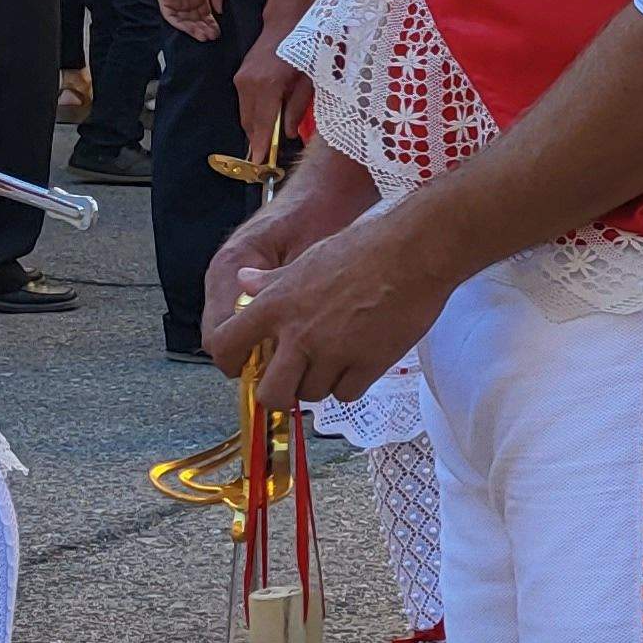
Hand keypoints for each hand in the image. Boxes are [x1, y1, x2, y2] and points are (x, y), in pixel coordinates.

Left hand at [150, 0, 221, 40]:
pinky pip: (173, 18)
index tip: (218, 32)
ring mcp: (177, 4)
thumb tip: (221, 11)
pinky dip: (182, 25)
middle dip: (204, 30)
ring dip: (194, 30)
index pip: (206, 16)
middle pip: (197, 22)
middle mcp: (189, 4)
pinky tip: (191, 30)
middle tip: (212, 37)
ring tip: (204, 36)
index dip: (212, 25)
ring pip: (186, 22)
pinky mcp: (166, 3)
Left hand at [211, 174, 441, 406]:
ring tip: (334, 364)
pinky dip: (350, 385)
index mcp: (276, 306)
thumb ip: (272, 280)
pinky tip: (358, 364)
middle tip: (292, 383)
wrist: (415, 253)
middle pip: (272, 393)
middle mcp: (299, 335)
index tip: (242, 367)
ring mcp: (334, 353)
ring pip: (312, 394)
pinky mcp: (368, 364)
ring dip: (320, 385)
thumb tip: (245, 281)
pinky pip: (348, 393)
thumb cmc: (364, 248)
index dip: (230, 362)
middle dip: (279, 394)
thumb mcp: (308, 259)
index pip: (227, 345)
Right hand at [234, 17, 310, 156]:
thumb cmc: (308, 49)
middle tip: (269, 157)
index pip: (261, 125)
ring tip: (270, 140)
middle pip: (248, 123)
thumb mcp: (311, 81)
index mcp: (268, 86)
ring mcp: (241, 79)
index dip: (260, 147)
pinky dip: (255, 114)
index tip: (260, 165)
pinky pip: (245, 103)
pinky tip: (268, 118)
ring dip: (256, 127)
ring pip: (245, 114)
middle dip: (258, 140)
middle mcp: (249, 84)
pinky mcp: (240, 75)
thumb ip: (297, 108)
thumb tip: (287, 133)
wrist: (288, 20)